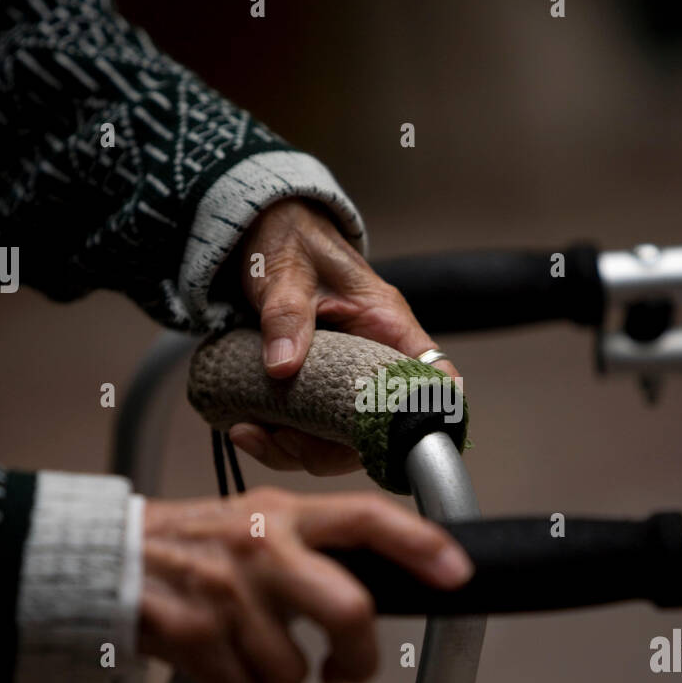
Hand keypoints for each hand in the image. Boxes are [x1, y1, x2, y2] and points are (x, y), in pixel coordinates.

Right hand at [136, 487, 472, 682]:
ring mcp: (227, 593)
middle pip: (349, 612)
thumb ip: (313, 542)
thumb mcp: (257, 519)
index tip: (457, 571)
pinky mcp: (193, 634)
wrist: (103, 558)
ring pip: (294, 673)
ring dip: (279, 680)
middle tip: (349, 671)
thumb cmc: (192, 543)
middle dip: (359, 661)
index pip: (367, 517)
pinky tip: (220, 662)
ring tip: (250, 651)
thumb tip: (377, 585)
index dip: (421, 544)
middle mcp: (261, 547)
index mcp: (284, 513)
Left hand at [229, 198, 459, 474]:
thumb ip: (286, 316)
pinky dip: (280, 440)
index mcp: (387, 327)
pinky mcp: (316, 390)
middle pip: (378, 430)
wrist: (261, 231)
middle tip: (281, 439)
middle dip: (329, 450)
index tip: (400, 444)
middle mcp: (373, 360)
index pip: (435, 380)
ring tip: (250, 434)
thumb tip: (283, 367)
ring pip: (340, 441)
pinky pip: (310, 431)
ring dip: (296, 451)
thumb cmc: (290, 241)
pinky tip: (247, 429)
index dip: (431, 418)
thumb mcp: (287, 272)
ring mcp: (344, 380)